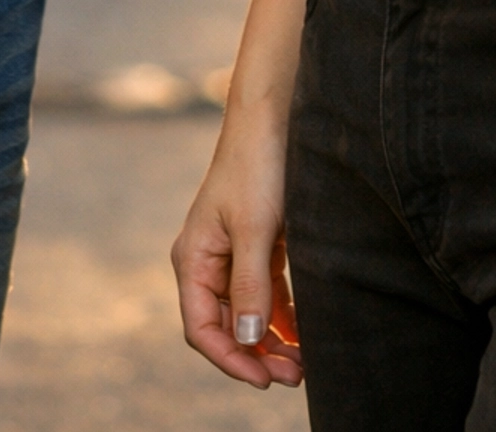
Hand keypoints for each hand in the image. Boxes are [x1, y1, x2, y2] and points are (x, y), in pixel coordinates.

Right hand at [172, 116, 302, 388]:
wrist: (274, 115)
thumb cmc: (257, 165)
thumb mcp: (255, 229)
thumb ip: (249, 286)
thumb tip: (247, 341)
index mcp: (192, 258)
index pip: (202, 328)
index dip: (231, 359)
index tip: (264, 379)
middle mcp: (207, 261)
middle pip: (225, 326)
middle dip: (256, 355)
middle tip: (295, 375)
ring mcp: (231, 254)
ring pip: (247, 314)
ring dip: (271, 340)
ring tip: (303, 362)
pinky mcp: (256, 244)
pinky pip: (264, 293)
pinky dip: (282, 316)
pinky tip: (303, 332)